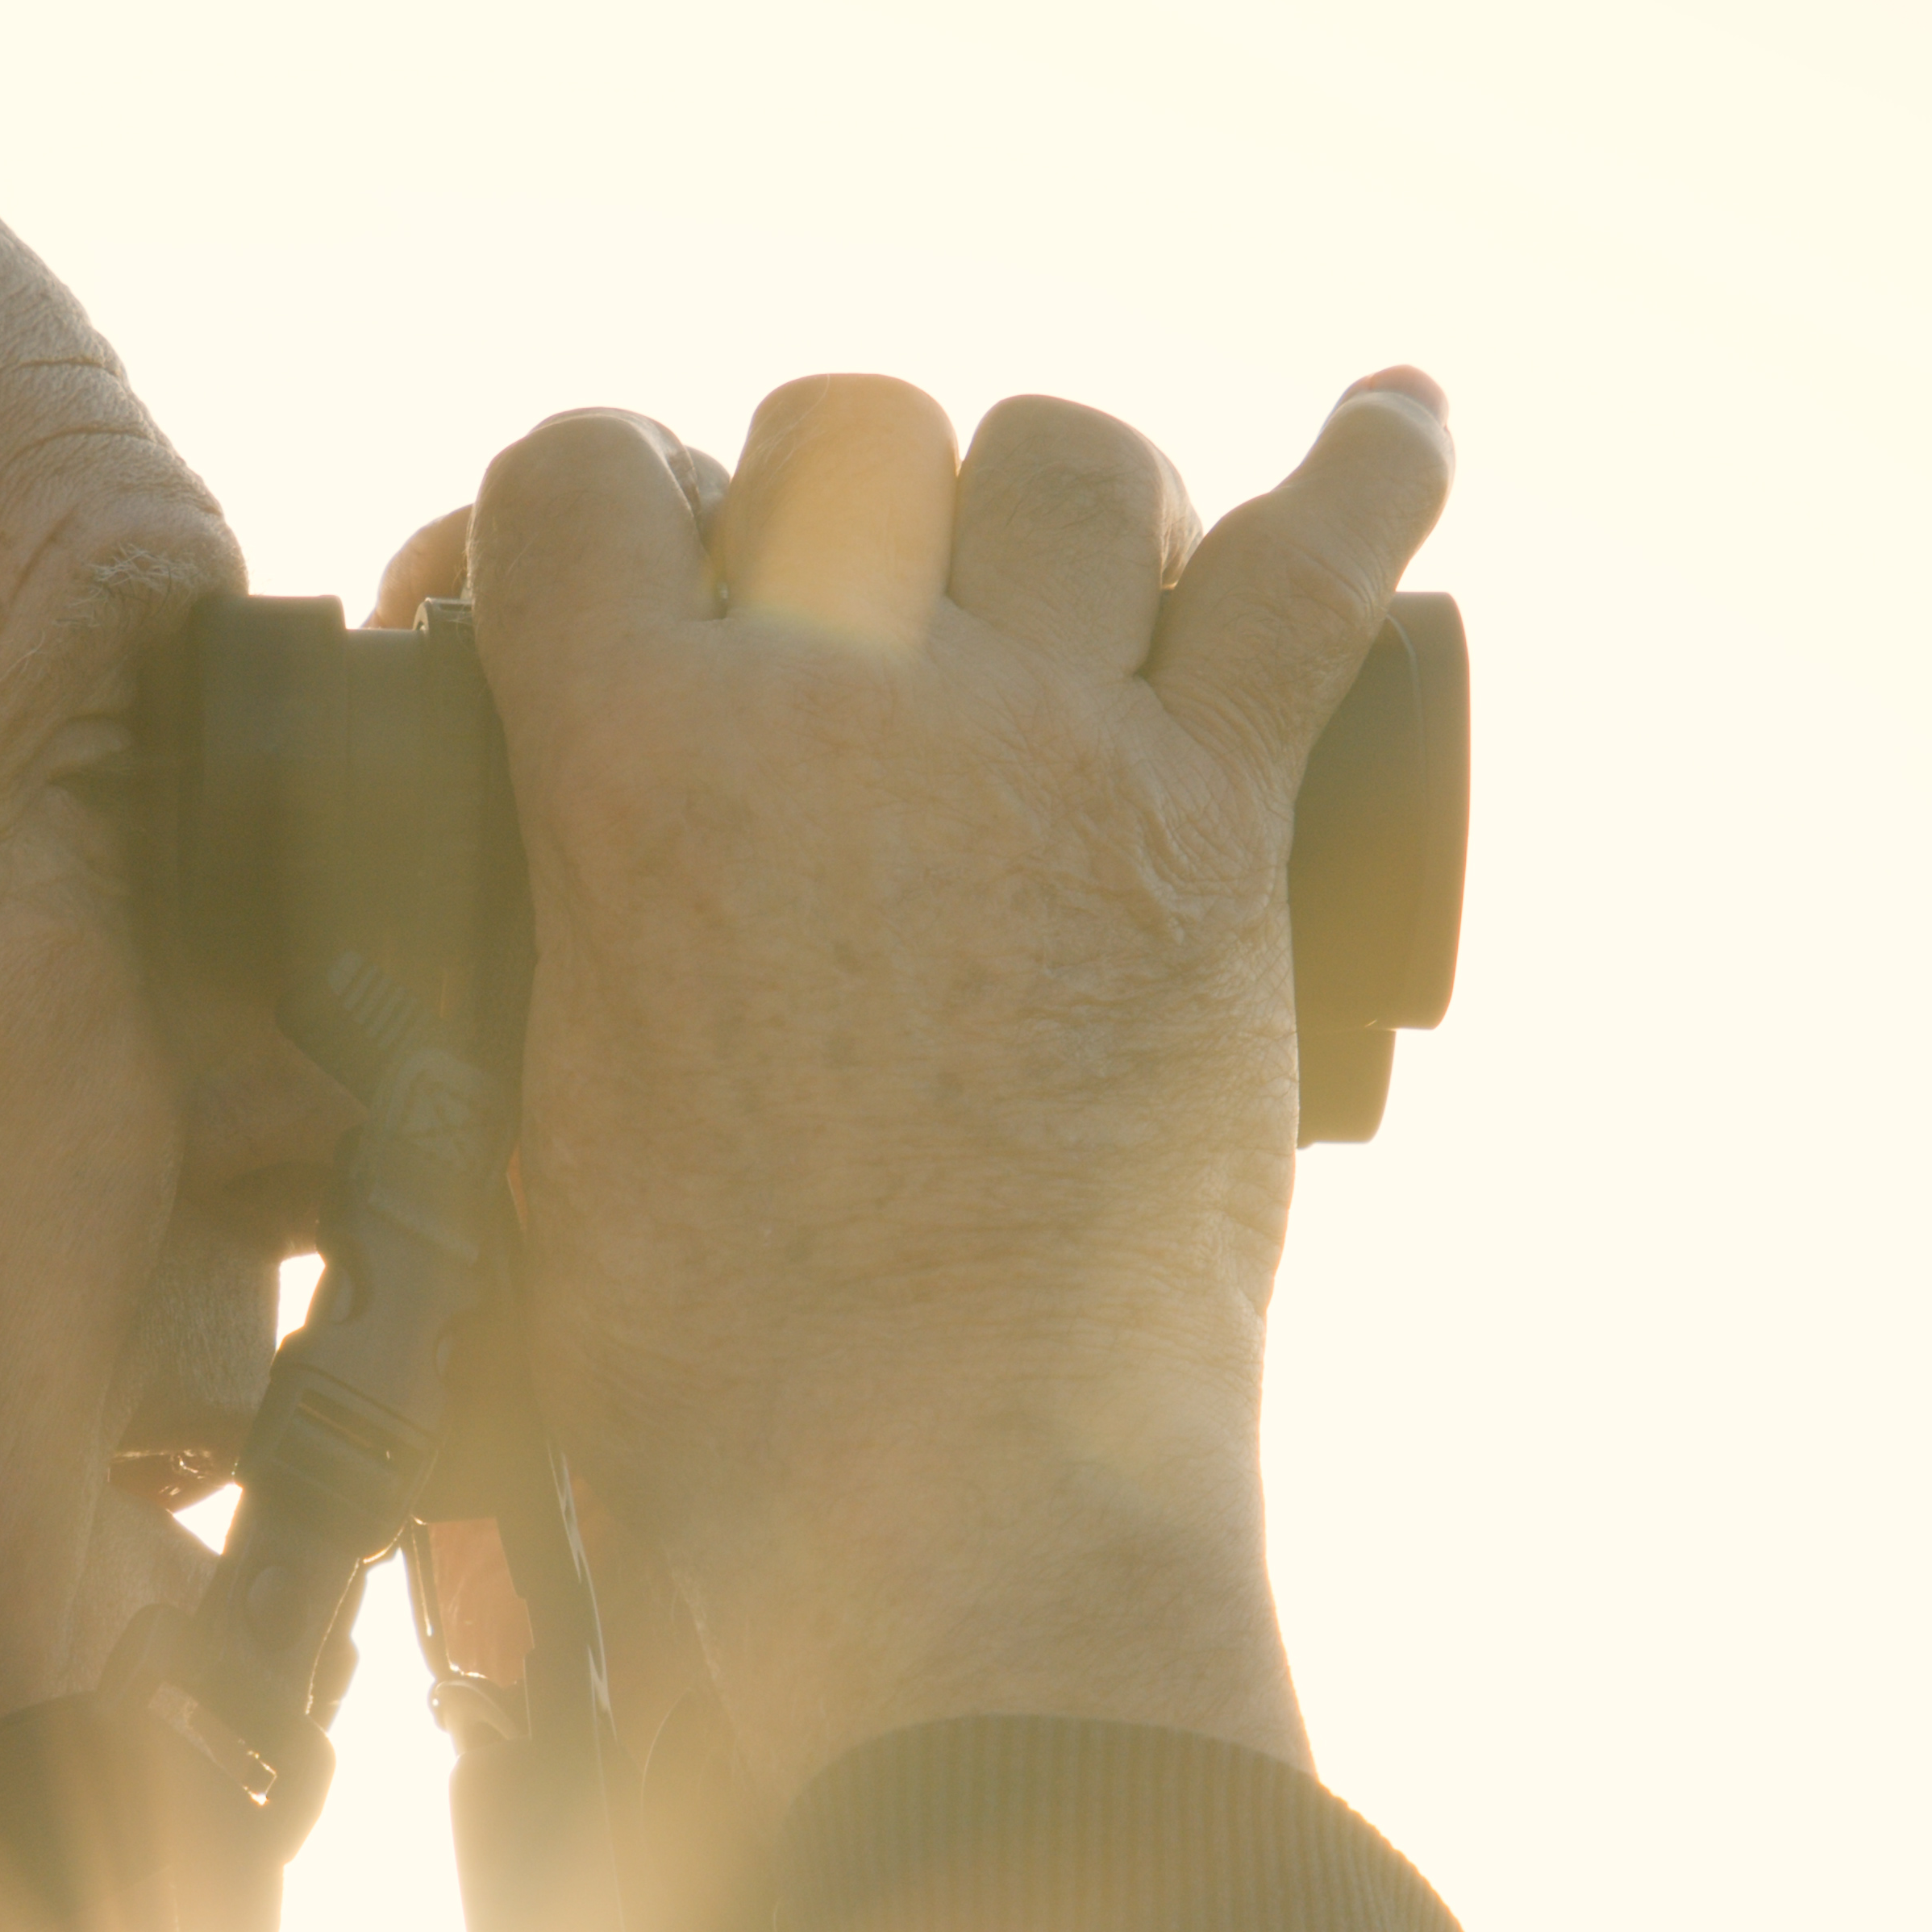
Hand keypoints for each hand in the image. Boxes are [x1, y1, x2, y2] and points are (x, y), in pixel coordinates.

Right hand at [442, 370, 1455, 1790]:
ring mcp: (1048, 750)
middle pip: (850, 429)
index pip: (578, 472)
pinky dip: (1372, 474)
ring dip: (1056, 495)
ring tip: (1056, 576)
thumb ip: (534, 937)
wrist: (926, 1520)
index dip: (587, 505)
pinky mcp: (1216, 828)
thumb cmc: (699, 1379)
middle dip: (829, 493)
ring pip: (1072, 461)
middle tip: (838, 619)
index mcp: (629, 764)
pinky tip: (1400, 412)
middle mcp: (842, 702)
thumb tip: (542, 886)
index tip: (598, 584)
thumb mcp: (531, 1114)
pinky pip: (1318, 574)